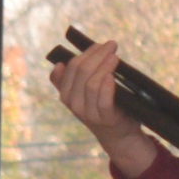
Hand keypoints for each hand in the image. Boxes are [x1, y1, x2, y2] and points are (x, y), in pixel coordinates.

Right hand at [46, 37, 156, 176]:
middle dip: (97, 54)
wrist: (119, 134)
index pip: (70, 67)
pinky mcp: (105, 119)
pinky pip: (103, 100)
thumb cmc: (104, 106)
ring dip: (104, 66)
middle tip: (112, 45)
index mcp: (66, 93)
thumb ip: (74, 78)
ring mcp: (88, 113)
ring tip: (115, 56)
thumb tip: (59, 64)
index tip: (99, 44)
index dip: (86, 53)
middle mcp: (73, 104)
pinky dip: (107, 86)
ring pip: (91, 83)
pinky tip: (112, 75)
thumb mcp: (85, 92)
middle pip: (81, 71)